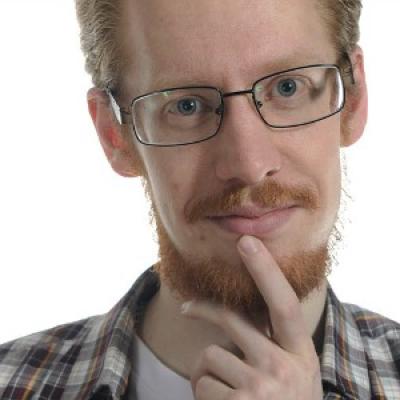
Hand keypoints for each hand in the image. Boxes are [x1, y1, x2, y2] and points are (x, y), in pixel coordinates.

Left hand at [181, 235, 322, 399]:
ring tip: (225, 391)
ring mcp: (260, 389)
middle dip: (204, 308)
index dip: (265, 271)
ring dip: (207, 372)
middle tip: (187, 306)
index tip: (247, 242)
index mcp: (300, 354)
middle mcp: (284, 368)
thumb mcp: (292, 373)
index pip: (284, 305)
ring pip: (209, 356)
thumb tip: (231, 318)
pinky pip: (200, 383)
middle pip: (231, 321)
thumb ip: (271, 343)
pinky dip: (202, 392)